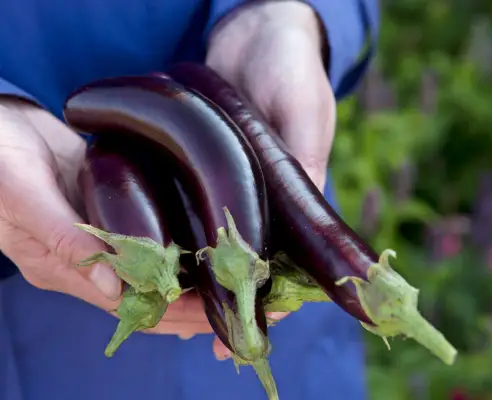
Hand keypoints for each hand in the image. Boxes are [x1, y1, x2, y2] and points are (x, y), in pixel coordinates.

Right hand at [0, 99, 212, 341]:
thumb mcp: (24, 197)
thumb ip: (64, 240)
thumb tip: (113, 287)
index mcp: (63, 269)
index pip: (129, 308)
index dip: (173, 314)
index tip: (215, 315)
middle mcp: (89, 262)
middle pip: (151, 295)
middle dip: (194, 304)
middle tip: (241, 299)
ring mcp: (104, 236)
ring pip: (155, 269)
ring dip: (193, 277)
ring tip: (235, 277)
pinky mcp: (113, 210)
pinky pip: (151, 236)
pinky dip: (180, 245)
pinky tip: (209, 242)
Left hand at [205, 0, 335, 356]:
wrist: (253, 31)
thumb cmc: (289, 64)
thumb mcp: (302, 104)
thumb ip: (307, 150)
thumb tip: (310, 200)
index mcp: (298, 190)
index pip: (295, 255)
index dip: (280, 294)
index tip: (256, 328)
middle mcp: (265, 195)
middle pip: (255, 257)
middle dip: (237, 296)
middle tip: (212, 336)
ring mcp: (233, 184)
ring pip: (221, 240)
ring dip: (205, 275)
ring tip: (182, 311)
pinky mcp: (203, 168)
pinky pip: (192, 208)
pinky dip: (180, 234)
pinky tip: (163, 259)